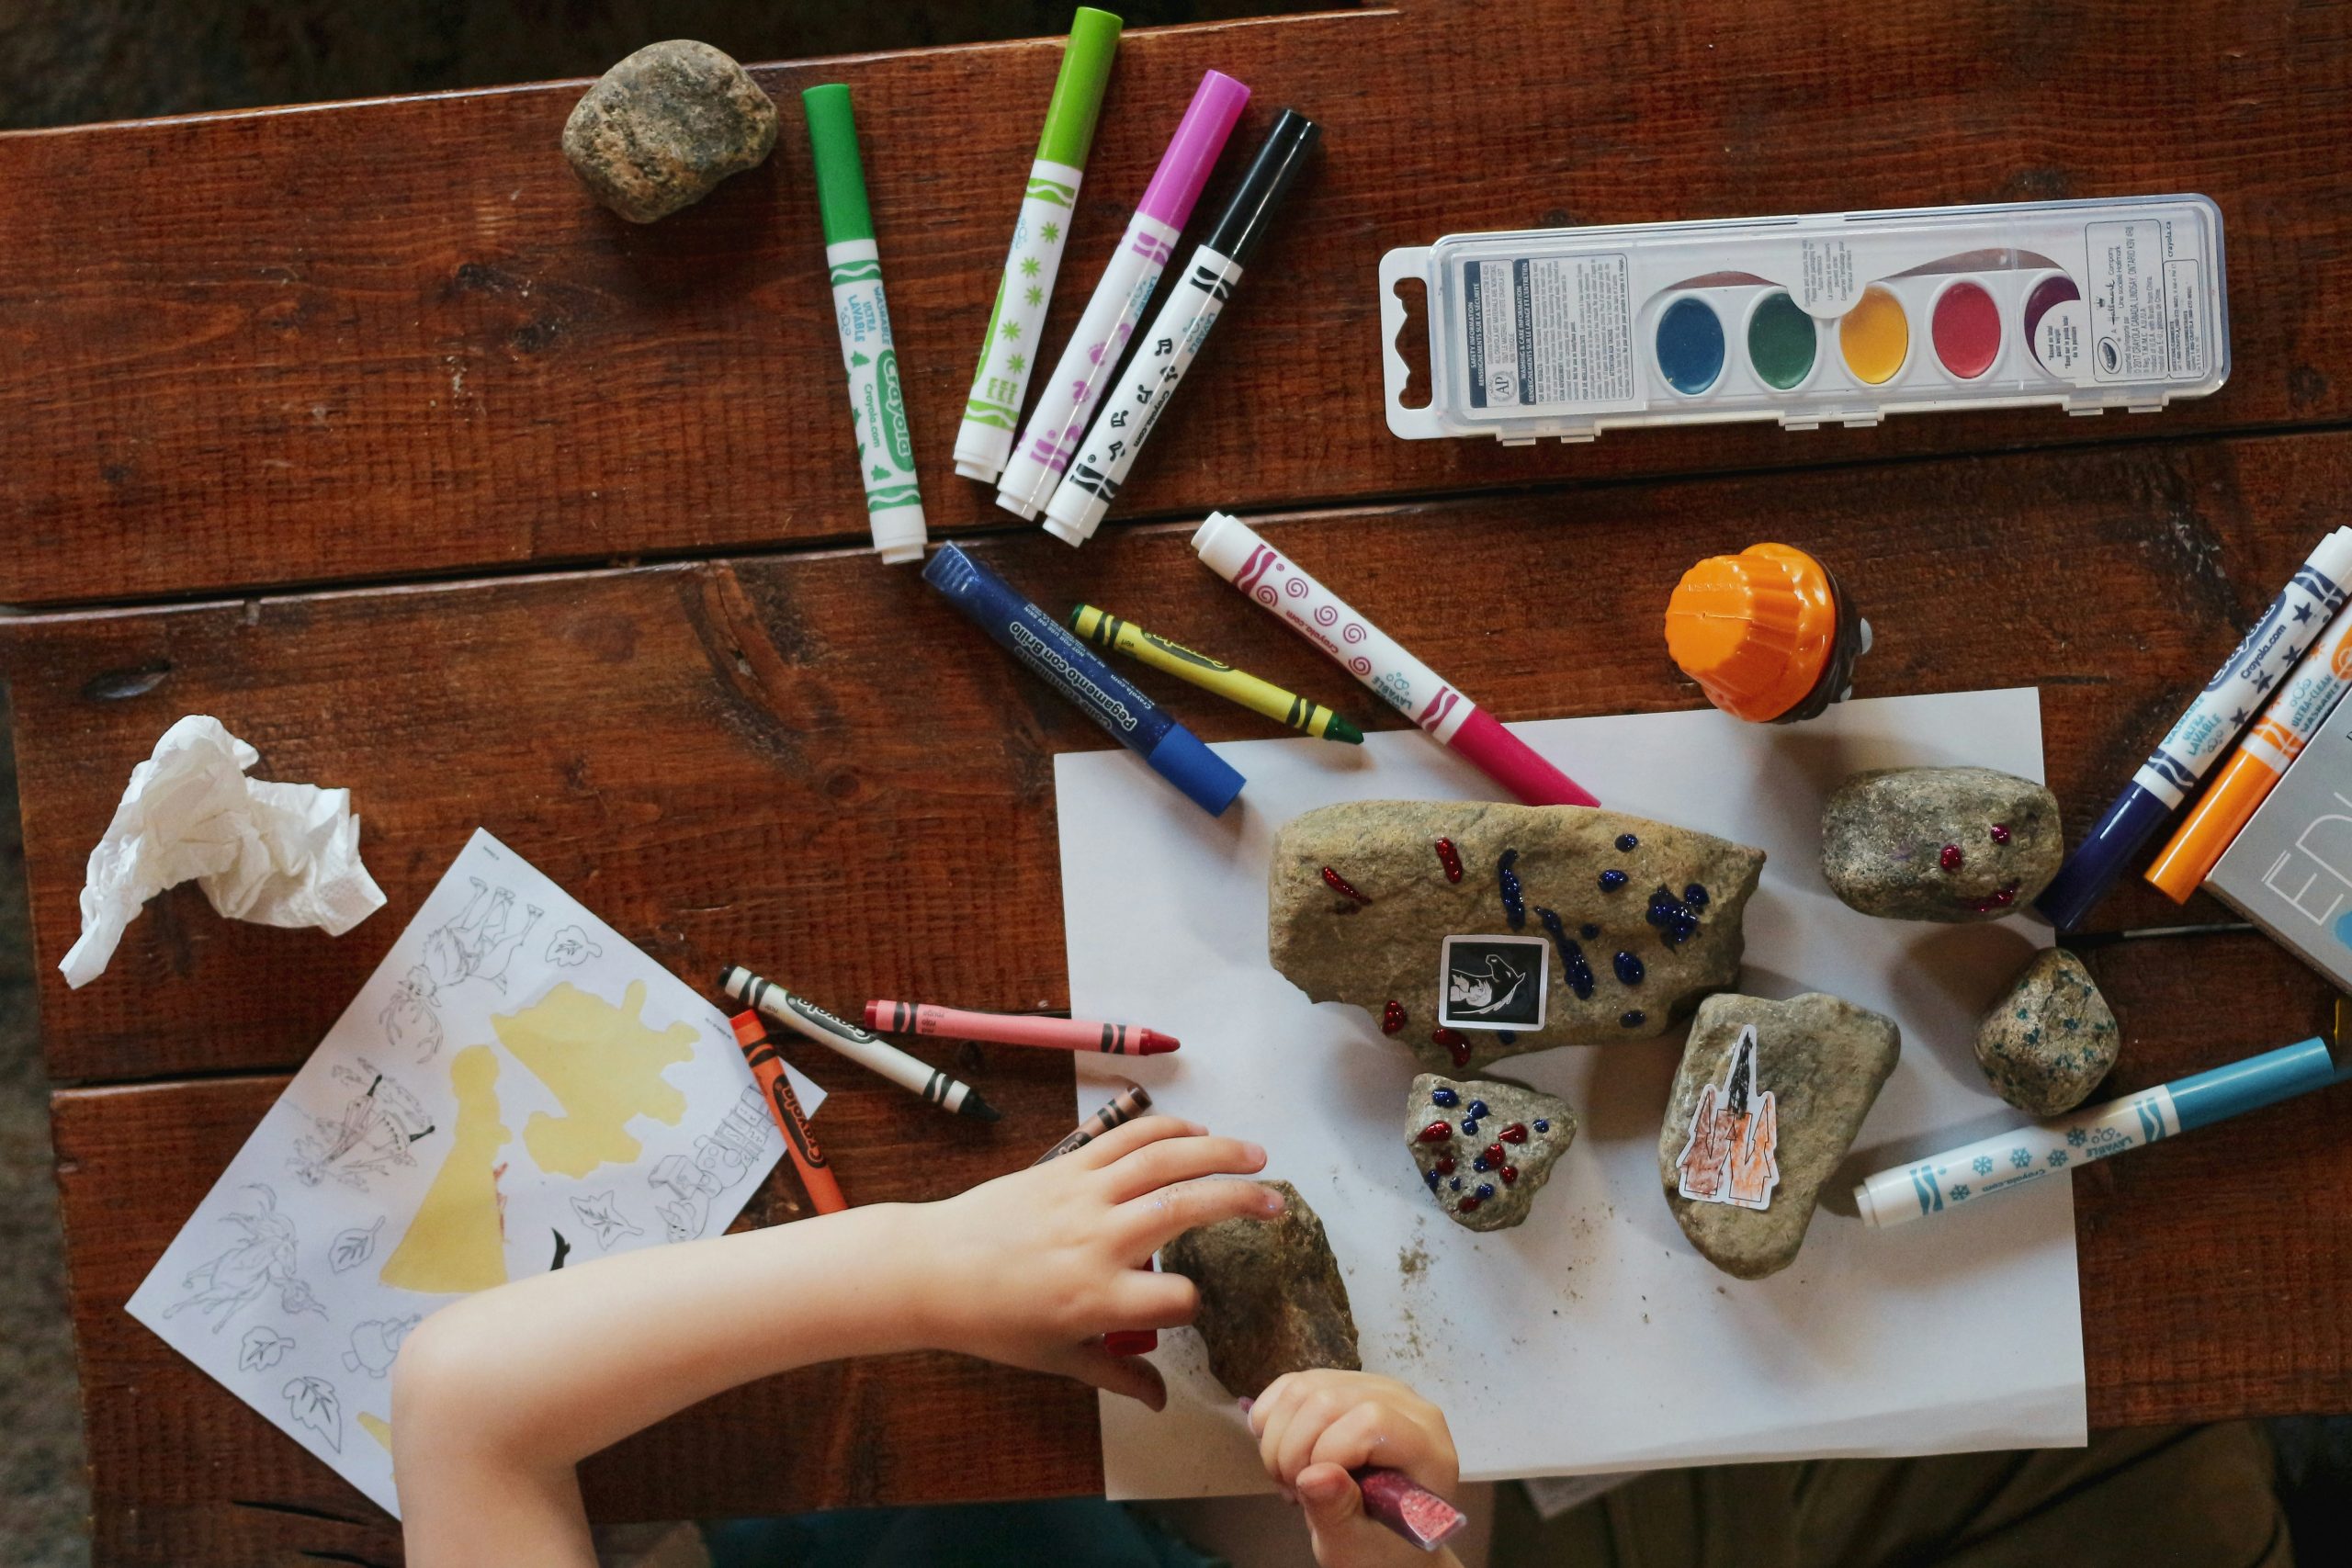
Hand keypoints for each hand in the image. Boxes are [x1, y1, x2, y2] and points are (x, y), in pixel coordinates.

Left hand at [905, 1115, 1277, 1409]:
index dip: (1194, 1305)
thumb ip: (1118, 1376)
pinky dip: (1166, 1128)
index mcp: (1099, 1298)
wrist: (933, 1269)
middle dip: (1240, 1202)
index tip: (1189, 1306)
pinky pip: (1125, 1138)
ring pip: (1163, 1159)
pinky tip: (1198, 1131)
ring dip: (1217, 1151)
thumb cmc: (995, 1322)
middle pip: (1187, 1208)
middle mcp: (1098, 1241)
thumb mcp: (1059, 1359)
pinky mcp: (1067, 1166)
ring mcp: (1083, 1196)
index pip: (1177, 1299)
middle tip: (1278, 1204)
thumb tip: (1164, 1401)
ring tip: (1257, 1154)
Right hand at [1248, 1370, 1461, 1567]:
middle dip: (1293, 1448)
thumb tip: (1314, 1475)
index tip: (1311, 1492)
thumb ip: (1338, 1512)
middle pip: (1329, 1399)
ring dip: (1278, 1436)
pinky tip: (1281, 1452)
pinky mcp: (1345, 1382)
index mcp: (1426, 1446)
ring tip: (1289, 1477)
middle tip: (1293, 1490)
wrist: (1382, 1536)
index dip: (1328, 1451)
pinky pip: (1293, 1383)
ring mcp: (1375, 1386)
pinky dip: (1272, 1418)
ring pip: (1304, 1387)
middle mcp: (1407, 1404)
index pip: (1371, 1420)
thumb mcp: (1357, 1546)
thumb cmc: (1380, 1546)